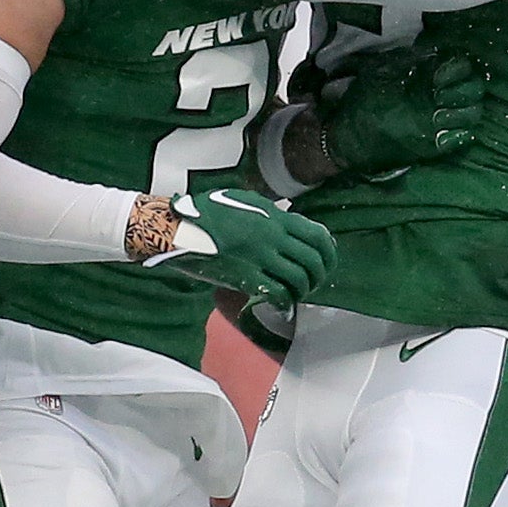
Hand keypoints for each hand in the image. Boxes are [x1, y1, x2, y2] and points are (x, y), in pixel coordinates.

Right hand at [148, 182, 334, 301]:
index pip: (318, 236)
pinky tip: (282, 305)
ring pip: (298, 280)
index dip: (329, 253)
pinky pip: (277, 294)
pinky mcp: (245, 278)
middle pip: (313, 261)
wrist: (178, 229)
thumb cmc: (206, 213)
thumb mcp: (244, 201)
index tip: (327, 262)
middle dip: (318, 276)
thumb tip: (289, 221)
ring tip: (296, 294)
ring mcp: (260, 258)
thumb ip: (270, 212)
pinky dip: (285, 303)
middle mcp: (272, 237)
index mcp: (274, 217)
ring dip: (302, 290)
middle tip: (312, 282)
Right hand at [306, 49, 496, 180]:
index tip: (455, 66)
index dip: (461, 65)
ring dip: (470, 107)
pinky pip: (463, 138)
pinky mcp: (433, 149)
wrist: (349, 139)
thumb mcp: (380, 69)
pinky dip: (465, 129)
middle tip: (464, 85)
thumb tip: (432, 53)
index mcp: (420, 82)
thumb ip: (408, 60)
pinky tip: (456, 124)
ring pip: (472, 115)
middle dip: (472, 85)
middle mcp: (432, 104)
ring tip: (461, 105)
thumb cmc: (362, 101)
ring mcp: (435, 128)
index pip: (458, 67)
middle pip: (472, 91)